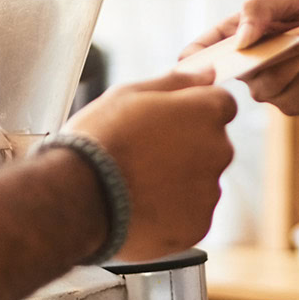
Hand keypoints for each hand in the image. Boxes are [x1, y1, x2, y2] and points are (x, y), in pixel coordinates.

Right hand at [66, 70, 235, 259]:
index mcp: (206, 112)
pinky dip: (172, 213)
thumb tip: (208, 72)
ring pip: (201, 182)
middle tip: (144, 155)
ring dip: (179, 182)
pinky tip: (141, 208)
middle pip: (213, 144)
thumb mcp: (131, 94)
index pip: (222, 104)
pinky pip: (190, 215)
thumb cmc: (99, 139)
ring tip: (137, 184)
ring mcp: (209, 191)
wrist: (76, 197)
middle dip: (188, 147)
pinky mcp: (197, 226)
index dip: (193, 111)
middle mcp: (218, 150)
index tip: (167, 123)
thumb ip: (177, 82)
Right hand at [181, 0, 298, 116]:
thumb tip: (239, 39)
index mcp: (240, 38)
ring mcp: (271, 90)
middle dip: (285, 40)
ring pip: (275, 77)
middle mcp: (250, 69)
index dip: (193, 59)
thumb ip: (260, 6)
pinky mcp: (296, 105)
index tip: (187, 62)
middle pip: (247, 64)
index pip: (205, 52)